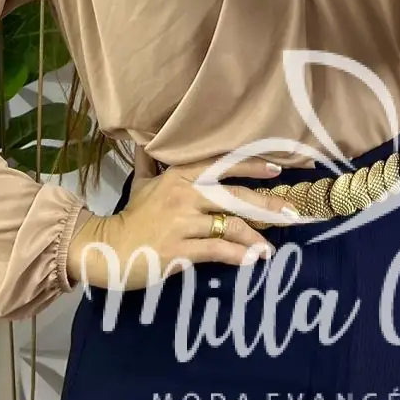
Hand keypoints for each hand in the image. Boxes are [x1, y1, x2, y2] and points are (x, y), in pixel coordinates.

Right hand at [67, 154, 293, 291]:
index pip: (222, 166)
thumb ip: (150, 161)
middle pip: (235, 196)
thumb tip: (145, 138)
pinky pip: (217, 250)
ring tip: (271, 248)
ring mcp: (183, 222)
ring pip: (230, 225)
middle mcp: (185, 195)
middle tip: (292, 214)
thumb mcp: (141, 183)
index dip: (251, 167)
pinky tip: (252, 260)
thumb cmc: (131, 217)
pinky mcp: (180, 249)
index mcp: (179, 176)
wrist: (108, 249)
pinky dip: (237, 255)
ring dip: (255, 237)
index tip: (277, 171)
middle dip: (267, 205)